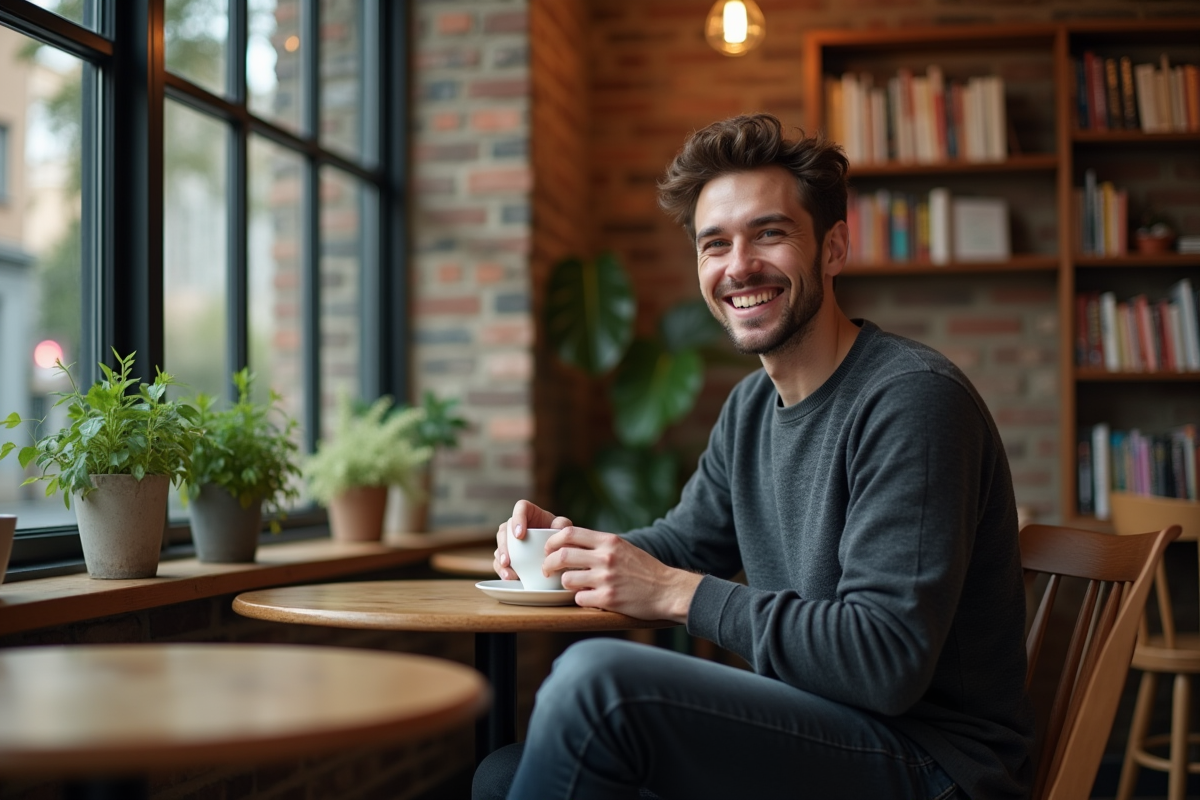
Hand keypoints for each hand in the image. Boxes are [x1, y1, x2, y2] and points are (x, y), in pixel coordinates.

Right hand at [492, 499, 571, 581]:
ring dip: (501, 559)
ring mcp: (510, 540)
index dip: (517, 519)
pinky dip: (502, 570)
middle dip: (504, 546)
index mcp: (529, 512)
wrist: (557, 551)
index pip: (520, 508)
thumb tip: (557, 529)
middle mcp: (515, 524)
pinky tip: (509, 577)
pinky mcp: (508, 555)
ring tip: (508, 571)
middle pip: (504, 530)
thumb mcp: (562, 527)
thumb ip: (562, 524)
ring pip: (500, 546)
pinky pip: (499, 561)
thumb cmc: (558, 533)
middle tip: (508, 559)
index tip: (519, 535)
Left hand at [543, 527, 702, 622]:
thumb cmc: (644, 569)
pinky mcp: (608, 599)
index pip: (569, 533)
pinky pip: (579, 599)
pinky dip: (581, 599)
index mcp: (609, 541)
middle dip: (549, 564)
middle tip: (547, 570)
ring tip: (575, 585)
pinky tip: (591, 598)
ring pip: (567, 579)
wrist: (667, 590)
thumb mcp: (623, 548)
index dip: (552, 541)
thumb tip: (570, 542)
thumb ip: (599, 544)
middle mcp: (606, 557)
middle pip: (562, 555)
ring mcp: (606, 579)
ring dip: (567, 584)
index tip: (549, 550)